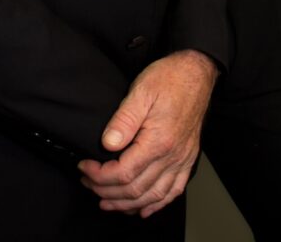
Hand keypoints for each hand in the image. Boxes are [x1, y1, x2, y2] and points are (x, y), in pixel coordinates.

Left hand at [78, 49, 217, 217]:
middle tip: (88, 184)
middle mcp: (172, 156)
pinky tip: (143, 208)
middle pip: (135, 189)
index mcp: (159, 141)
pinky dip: (157, 205)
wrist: (196, 73)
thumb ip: (124, 120)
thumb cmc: (169, 79)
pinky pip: (174, 191)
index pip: (123, 173)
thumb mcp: (141, 91)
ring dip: (127, 204)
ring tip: (107, 201)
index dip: (99, 176)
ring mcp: (181, 160)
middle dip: (107, 192)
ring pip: (153, 196)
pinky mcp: (187, 159)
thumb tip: (108, 143)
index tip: (85, 168)